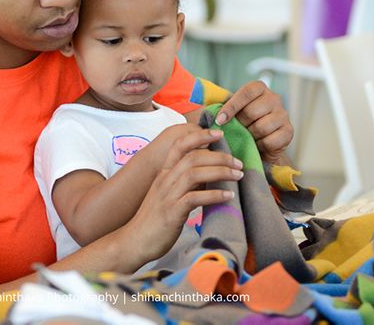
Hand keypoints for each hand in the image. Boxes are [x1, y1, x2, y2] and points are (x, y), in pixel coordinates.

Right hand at [122, 128, 241, 262]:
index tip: (218, 134)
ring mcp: (168, 195)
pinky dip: (214, 194)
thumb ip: (185, 183)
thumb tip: (209, 175)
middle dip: (219, 156)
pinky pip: (195, 198)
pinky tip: (228, 196)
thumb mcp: (168, 195)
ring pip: (195, 173)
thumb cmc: (154, 219)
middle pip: (193, 157)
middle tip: (238, 162)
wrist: (135, 240)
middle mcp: (165, 180)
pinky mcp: (172, 212)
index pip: (180, 145)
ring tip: (238, 176)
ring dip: (220, 172)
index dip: (199, 136)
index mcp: (164, 174)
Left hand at [214, 80, 293, 164]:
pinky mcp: (289, 132)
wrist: (258, 146)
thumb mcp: (227, 112)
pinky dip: (260, 145)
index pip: (246, 92)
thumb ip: (214, 105)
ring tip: (247, 138)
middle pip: (252, 111)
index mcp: (259, 88)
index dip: (231, 107)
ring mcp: (284, 115)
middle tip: (237, 131)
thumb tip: (194, 99)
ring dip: (250, 136)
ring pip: (261, 127)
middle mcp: (274, 98)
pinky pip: (271, 140)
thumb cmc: (240, 125)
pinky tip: (257, 145)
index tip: (220, 120)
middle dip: (241, 125)